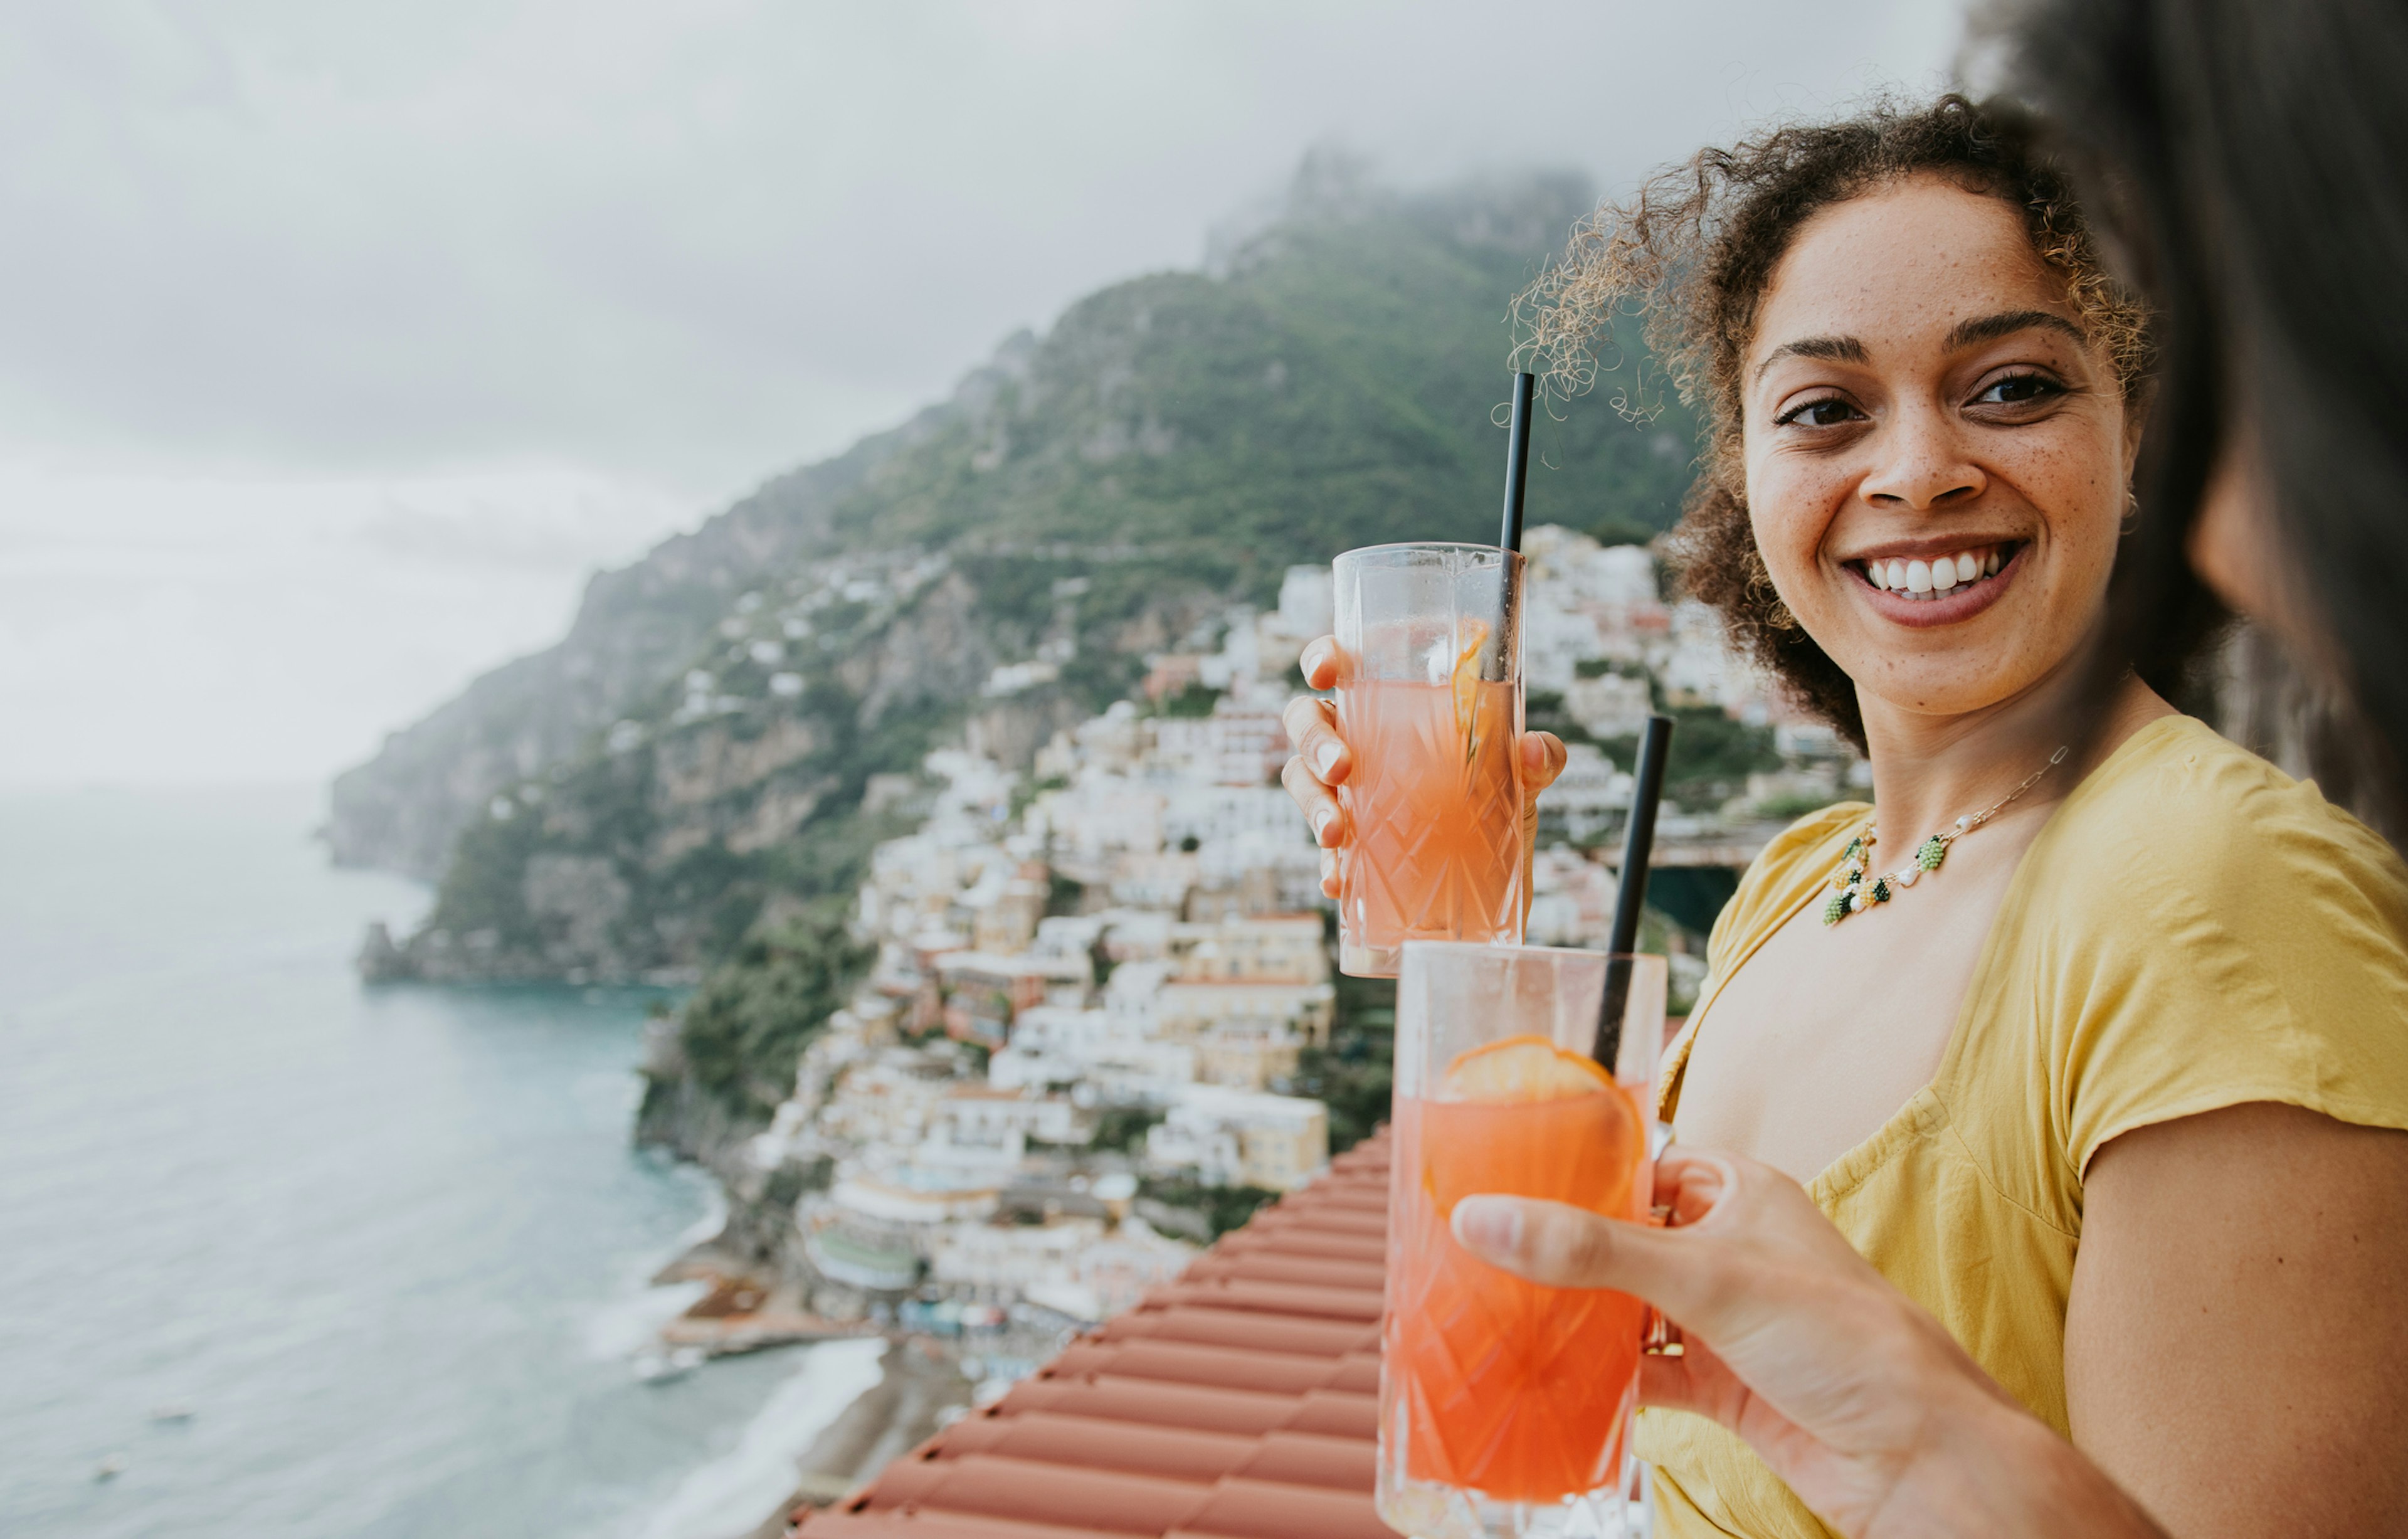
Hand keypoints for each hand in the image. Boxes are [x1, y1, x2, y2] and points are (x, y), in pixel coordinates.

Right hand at [1279, 634, 1568, 897]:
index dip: (1323, 657)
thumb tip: (1533, 750)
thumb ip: (1540, 759)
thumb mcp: (1526, 780)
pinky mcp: (1346, 846)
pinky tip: (1338, 879)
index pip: (1345, 665)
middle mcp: (1358, 741)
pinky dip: (1326, 864)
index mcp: (1392, 705)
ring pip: (1301, 779)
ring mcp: (1345, 793)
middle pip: (1306, 720)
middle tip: (1341, 769)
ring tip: (1337, 835)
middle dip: (1314, 740)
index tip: (1325, 672)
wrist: (1495, 888)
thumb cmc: (1498, 807)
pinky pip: (1320, 848)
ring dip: (1311, 804)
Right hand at [1451, 1148, 2169, 1538]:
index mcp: (1741, 1193)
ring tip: (1505, 1317)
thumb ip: (1590, 1249)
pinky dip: (1607, 1379)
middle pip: (1627, 1242)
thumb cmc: (1846, 1339)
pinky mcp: (1725, 1385)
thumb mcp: (1705, 1275)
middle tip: (1487, 1257)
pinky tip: (1560, 1382)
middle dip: (1565, 1255)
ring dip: (1581, 1320)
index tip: (1505, 1181)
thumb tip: (1485, 1219)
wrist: (1916, 1456)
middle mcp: (1732, 1251)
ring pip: (1632, 1310)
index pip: (1642, 1166)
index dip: (1578, 1174)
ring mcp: (1727, 1322)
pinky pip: (1647, 1373)